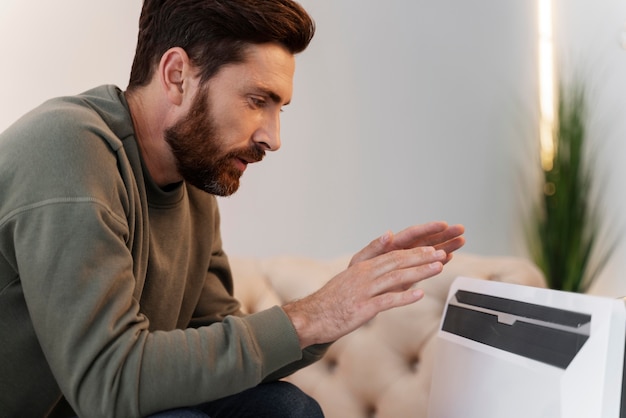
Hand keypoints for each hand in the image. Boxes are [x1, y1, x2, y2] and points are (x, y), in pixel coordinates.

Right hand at [283, 221, 464, 347]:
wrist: (312, 317)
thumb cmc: (332, 301)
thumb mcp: (351, 281)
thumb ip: (370, 272)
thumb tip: (387, 269)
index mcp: (362, 267)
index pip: (393, 255)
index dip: (415, 252)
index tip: (432, 249)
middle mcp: (364, 275)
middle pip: (397, 262)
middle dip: (422, 258)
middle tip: (441, 253)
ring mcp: (363, 291)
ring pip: (396, 278)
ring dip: (419, 272)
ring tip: (438, 268)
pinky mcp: (362, 308)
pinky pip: (387, 300)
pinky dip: (404, 297)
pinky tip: (419, 294)